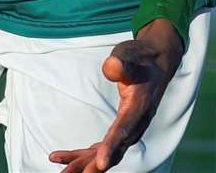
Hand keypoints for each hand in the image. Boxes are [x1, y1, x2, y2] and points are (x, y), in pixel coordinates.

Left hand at [49, 19, 183, 172]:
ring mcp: (128, 129)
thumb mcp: (130, 54)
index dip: (112, 147)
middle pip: (113, 150)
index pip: (124, 130)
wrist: (156, 63)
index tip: (101, 164)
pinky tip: (64, 159)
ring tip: (60, 170)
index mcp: (139, 106)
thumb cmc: (140, 58)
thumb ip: (122, 63)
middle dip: (91, 166)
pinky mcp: (120, 129)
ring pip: (105, 152)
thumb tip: (111, 68)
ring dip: (83, 163)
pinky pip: (101, 147)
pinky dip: (83, 154)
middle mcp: (135, 123)